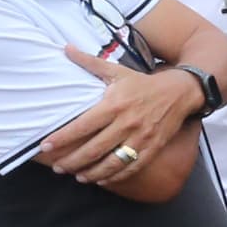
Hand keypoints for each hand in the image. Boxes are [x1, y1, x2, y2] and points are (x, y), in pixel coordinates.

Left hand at [37, 48, 198, 186]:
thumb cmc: (143, 83)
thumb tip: (65, 48)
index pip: (83, 125)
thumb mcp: (117, 71)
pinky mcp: (152, 148)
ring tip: (77, 176)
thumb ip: (89, 62)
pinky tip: (102, 179)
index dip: (62, 138)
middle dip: (72, 161)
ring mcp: (140, 138)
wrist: (180, 92)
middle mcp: (126, 123)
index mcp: (114, 105)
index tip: (46, 146)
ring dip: (91, 173)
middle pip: (93, 149)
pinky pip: (131, 168)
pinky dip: (114, 177)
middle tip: (58, 167)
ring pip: (111, 163)